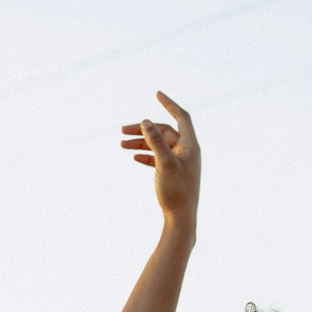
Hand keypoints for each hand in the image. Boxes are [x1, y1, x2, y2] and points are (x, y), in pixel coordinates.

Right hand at [121, 91, 199, 224]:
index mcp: (190, 145)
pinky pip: (158, 158)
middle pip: (163, 131)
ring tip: (121, 145)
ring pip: (158, 145)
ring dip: (140, 142)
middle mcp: (186, 151)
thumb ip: (155, 141)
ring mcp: (179, 162)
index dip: (169, 104)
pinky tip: (133, 157)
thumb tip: (145, 120)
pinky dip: (146, 155)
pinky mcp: (172, 173)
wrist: (181, 218)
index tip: (157, 93)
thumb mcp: (164, 163)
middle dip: (142, 129)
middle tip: (121, 130)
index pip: (181, 117)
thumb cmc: (176, 192)